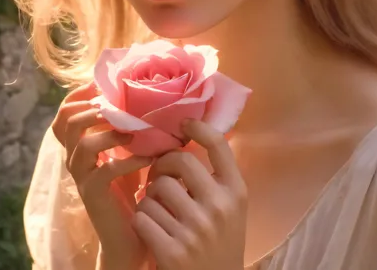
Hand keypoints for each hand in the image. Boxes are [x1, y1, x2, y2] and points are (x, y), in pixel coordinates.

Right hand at [51, 81, 152, 269]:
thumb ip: (127, 125)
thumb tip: (148, 91)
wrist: (131, 231)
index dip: (79, 94)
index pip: (65, 112)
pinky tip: (148, 159)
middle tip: (118, 106)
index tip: (103, 85)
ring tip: (134, 132)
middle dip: (94, 108)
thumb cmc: (132, 183)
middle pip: (67, 121)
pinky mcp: (93, 194)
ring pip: (83, 144)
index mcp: (79, 143)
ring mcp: (81, 176)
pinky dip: (130, 160)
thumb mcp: (127, 148)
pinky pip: (106, 171)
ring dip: (110, 132)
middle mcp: (74, 157)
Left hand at [132, 119, 246, 269]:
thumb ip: (216, 178)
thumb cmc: (221, 242)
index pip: (218, 145)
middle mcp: (218, 208)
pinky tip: (150, 228)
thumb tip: (193, 133)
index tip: (183, 124)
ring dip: (149, 197)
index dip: (198, 127)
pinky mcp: (172, 252)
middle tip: (158, 174)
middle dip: (161, 164)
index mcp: (236, 193)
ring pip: (154, 190)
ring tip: (156, 208)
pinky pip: (142, 217)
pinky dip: (141, 220)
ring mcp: (195, 231)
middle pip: (179, 161)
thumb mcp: (232, 209)